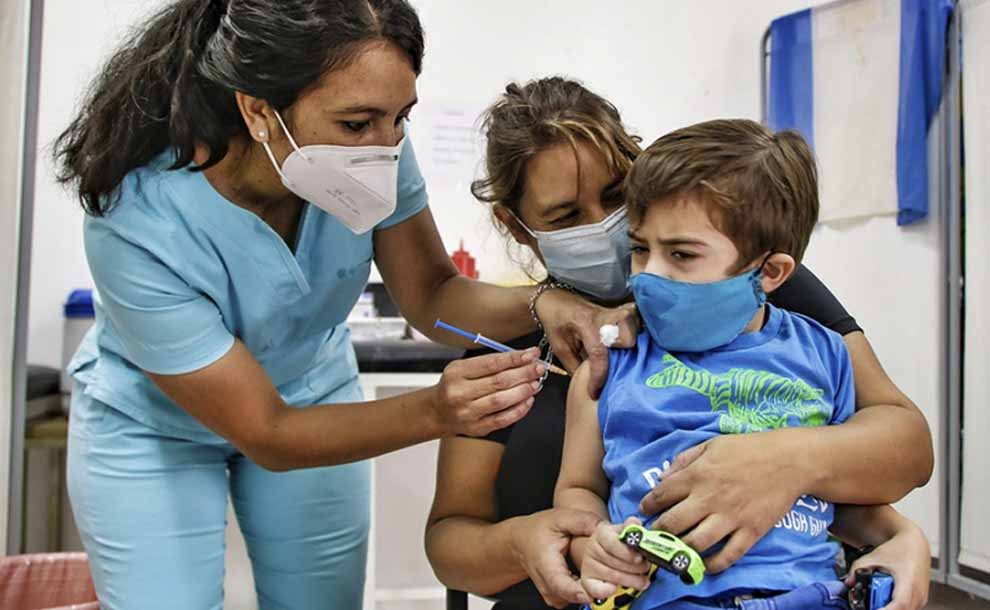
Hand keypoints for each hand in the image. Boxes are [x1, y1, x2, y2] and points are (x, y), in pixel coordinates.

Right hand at [432, 349, 544, 436]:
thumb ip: (488, 362)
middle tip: (538, 368)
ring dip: (523, 391)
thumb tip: (522, 358)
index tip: (531, 354)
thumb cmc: (454, 386)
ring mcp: (468, 413)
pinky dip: (519, 409)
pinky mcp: (476, 428)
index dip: (515, 358)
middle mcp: (460, 393)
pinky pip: (502, 419)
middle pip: (499, 381)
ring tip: (536, 383)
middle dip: (524, 373)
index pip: (491, 363)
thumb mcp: (462, 367)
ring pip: (502, 400)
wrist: (437, 412)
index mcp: (456, 373)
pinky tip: (528, 400)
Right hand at [510, 508, 600, 607]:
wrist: (520, 541)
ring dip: (594, 589)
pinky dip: (588, 589)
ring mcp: (553, 595)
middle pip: (577, 596)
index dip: (586, 591)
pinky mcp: (559, 598)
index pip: (564, 587)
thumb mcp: (560, 517)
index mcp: (546, 566)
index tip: (607, 589)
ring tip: (606, 574)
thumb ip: (583, 521)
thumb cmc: (539, 529)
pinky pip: (577, 598)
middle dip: (599, 588)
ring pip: (579, 599)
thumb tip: (605, 527)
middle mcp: (548, 587)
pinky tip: (596, 576)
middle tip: (617, 578)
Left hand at [534, 289, 637, 398]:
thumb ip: (575, 367)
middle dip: (625, 354)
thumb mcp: (560, 348)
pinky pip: (638, 320)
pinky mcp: (622, 312)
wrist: (556, 301)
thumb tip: (591, 386)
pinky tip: (634, 344)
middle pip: (628, 336)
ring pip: (636, 325)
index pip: (599, 354)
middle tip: (616, 367)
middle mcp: (605, 316)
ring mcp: (616, 312)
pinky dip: (639, 331)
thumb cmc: (557, 323)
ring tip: (626, 357)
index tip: (595, 392)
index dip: (599, 377)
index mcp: (586, 324)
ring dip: (634, 341)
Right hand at [580, 518, 651, 600]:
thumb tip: (634, 524)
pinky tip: (619, 588)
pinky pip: (598, 590)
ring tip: (643, 580)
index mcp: (601, 533)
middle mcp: (591, 548)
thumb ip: (632, 527)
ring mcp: (588, 565)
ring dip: (632, 581)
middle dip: (636, 568)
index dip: (627, 552)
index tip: (640, 558)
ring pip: (612, 577)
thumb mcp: (626, 531)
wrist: (604, 550)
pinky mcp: (587, 581)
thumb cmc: (619, 542)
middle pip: (615, 562)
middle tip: (647, 568)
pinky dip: (609, 591)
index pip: (611, 543)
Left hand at [640, 433, 801, 571]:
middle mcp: (709, 498)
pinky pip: (728, 555)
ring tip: (673, 550)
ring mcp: (730, 517)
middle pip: (673, 523)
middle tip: (653, 535)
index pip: (661, 495)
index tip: (643, 511)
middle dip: (657, 532)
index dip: (647, 505)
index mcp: (698, 474)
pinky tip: (703, 565)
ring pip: (695, 543)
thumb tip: (662, 479)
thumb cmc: (748, 448)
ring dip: (679, 549)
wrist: (790, 460)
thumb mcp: (711, 444)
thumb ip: (684, 460)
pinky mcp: (750, 531)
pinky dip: (713, 565)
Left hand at [844, 523, 930, 609]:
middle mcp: (918, 593)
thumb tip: (848, 582)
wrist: (916, 545)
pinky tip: (884, 601)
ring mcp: (921, 599)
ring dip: (889, 609)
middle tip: (869, 605)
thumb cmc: (899, 549)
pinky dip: (894, 608)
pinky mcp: (920, 601)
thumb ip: (858, 568)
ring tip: (875, 602)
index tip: (872, 609)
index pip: (899, 604)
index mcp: (908, 582)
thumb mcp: (875, 556)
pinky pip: (907, 609)